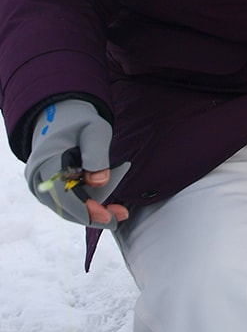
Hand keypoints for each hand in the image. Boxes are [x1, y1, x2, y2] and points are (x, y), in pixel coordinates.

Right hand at [24, 99, 129, 229]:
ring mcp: (42, 185)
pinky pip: (67, 202)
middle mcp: (38, 179)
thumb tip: (99, 182)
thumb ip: (96, 154)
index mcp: (45, 163)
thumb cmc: (79, 121)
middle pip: (65, 207)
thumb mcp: (94, 130)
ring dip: (91, 212)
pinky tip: (105, 205)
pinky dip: (86, 205)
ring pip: (67, 208)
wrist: (60, 115)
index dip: (86, 209)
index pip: (63, 196)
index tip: (108, 216)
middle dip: (94, 214)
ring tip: (119, 211)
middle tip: (121, 215)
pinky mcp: (50, 188)